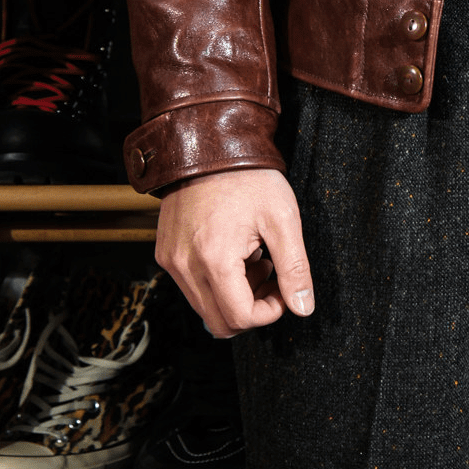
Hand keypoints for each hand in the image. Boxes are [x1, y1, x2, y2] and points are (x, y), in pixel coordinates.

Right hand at [155, 167, 314, 337]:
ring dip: (234, 295)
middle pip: (219, 322)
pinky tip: (235, 251)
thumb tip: (303, 307)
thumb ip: (295, 268)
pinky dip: (216, 282)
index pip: (240, 318)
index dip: (269, 313)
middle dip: (252, 308)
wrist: (211, 145)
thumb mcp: (283, 220)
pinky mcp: (166, 253)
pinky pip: (191, 287)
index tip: (283, 290)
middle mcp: (184, 265)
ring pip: (205, 307)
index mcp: (214, 259)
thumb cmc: (249, 177)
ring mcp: (171, 260)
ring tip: (254, 259)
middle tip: (271, 276)